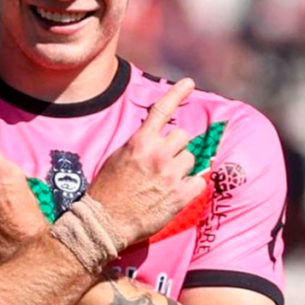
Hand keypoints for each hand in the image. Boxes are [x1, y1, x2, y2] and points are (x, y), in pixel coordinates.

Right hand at [86, 79, 206, 246]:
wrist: (105, 222)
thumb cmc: (107, 190)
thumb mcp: (118, 157)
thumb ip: (140, 144)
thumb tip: (156, 138)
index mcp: (140, 142)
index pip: (162, 110)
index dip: (177, 93)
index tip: (189, 83)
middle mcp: (158, 154)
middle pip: (183, 137)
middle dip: (176, 146)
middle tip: (163, 161)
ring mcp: (171, 175)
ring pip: (191, 158)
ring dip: (182, 166)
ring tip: (165, 180)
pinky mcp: (180, 196)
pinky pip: (199, 181)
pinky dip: (191, 185)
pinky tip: (177, 191)